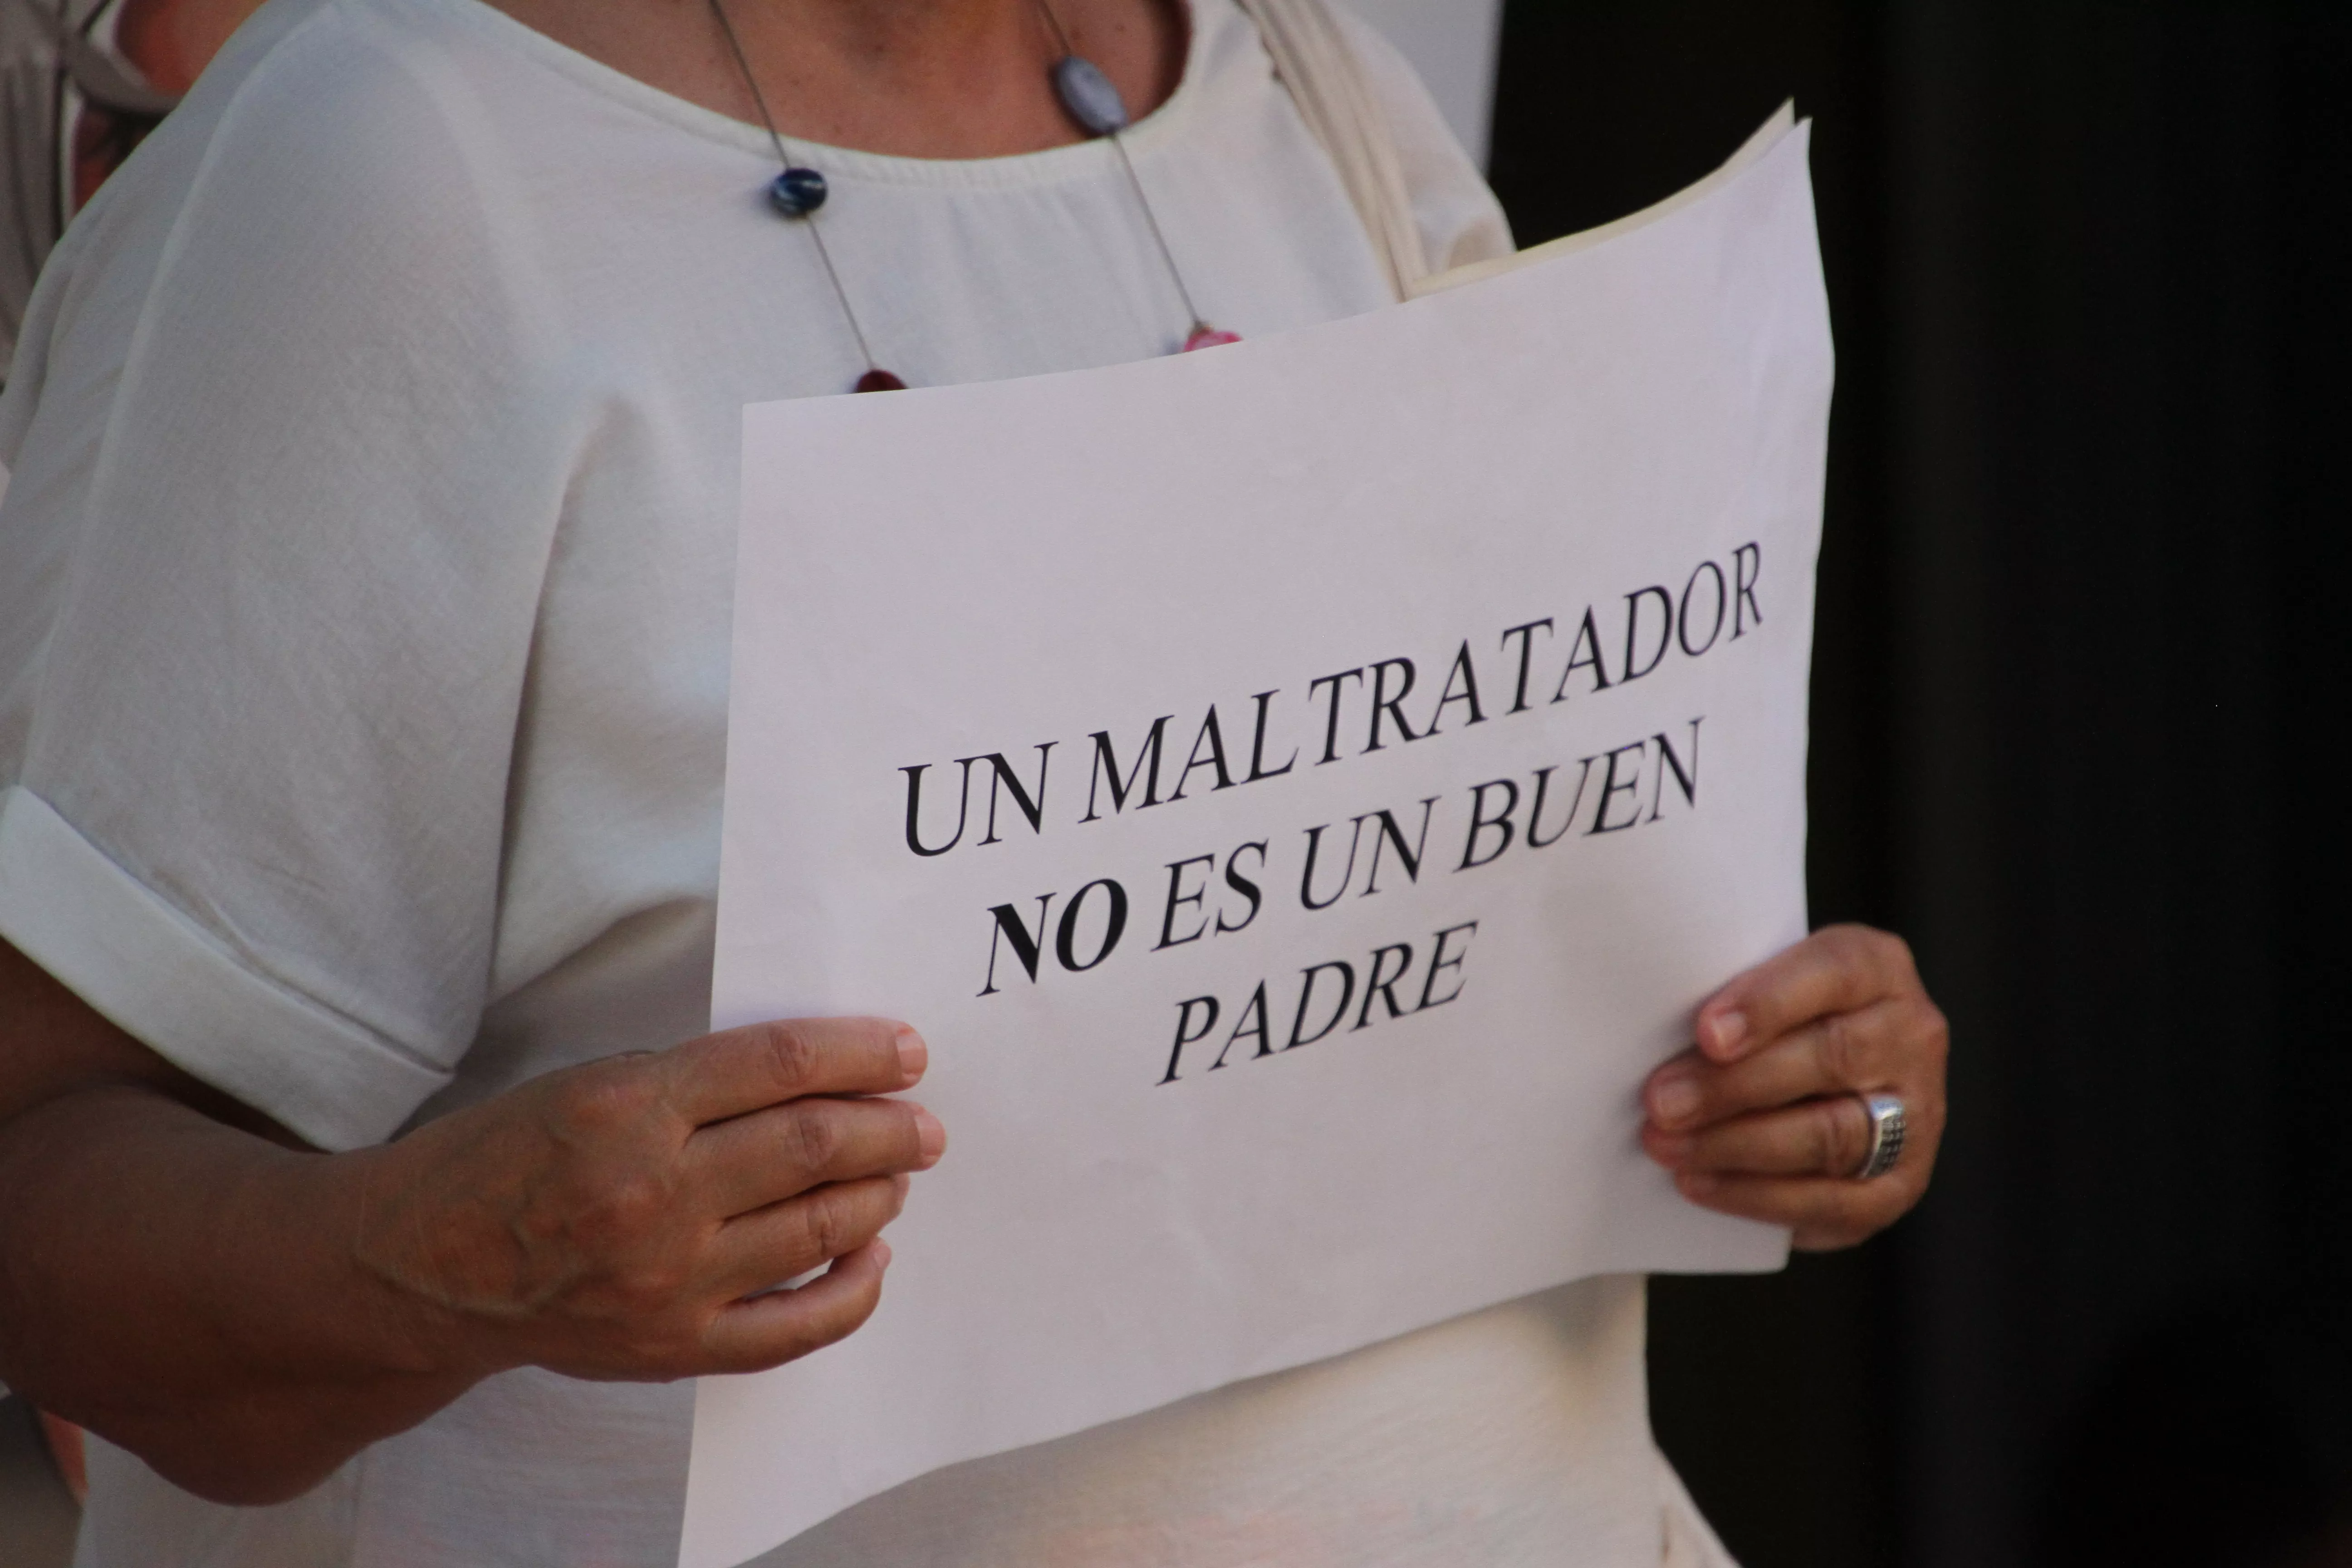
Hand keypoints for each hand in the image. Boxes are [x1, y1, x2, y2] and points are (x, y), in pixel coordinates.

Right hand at [348, 1016, 945, 1381]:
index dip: (860, 1054)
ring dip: (877, 1194)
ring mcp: (666, 1278)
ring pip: (816, 1227)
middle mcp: (652, 1192)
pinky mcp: (672, 1344)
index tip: (907, 1051)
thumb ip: (698, 1079)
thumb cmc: (509, 1156)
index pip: (780, 1066)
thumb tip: (818, 1076)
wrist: (424, 1263)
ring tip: (899, 1173)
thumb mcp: (594, 1079)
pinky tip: (872, 1255)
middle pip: (812, 1145)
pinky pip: (793, 1326)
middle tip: (925, 1122)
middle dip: (889, 1128)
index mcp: (628, 1106)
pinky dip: (851, 1290)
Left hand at [1640, 925, 1945, 1249]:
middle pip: (1830, 1057)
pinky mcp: (1898, 1184)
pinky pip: (1831, 1200)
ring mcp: (1916, 1114)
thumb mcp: (1762, 985)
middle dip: (1734, 1084)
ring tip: (1667, 1146)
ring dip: (1736, 1145)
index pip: (1834, 971)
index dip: (1769, 1003)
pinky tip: (1700, 1182)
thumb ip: (1730, 996)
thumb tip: (1655, 1037)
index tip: (1706, 1032)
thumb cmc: (1774, 1021)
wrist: (1821, 1084)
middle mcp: (1911, 1037)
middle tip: (1661, 1101)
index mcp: (1877, 969)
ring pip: (1829, 1133)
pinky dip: (1758, 1195)